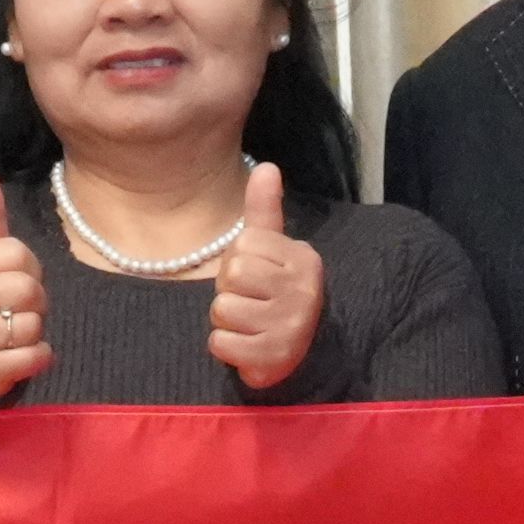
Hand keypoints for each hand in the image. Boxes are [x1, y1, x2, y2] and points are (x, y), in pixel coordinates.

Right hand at [0, 167, 52, 399]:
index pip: (17, 253)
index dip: (28, 268)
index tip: (11, 282)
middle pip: (27, 288)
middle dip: (34, 302)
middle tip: (15, 312)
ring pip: (31, 324)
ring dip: (34, 332)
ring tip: (13, 336)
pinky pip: (36, 356)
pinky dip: (39, 358)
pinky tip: (20, 358)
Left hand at [202, 165, 321, 391]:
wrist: (294, 354)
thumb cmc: (273, 295)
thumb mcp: (271, 249)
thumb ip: (264, 210)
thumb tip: (266, 166)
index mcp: (303, 258)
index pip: (243, 244)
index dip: (237, 262)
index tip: (256, 278)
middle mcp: (303, 290)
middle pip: (232, 275)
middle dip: (229, 291)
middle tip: (250, 303)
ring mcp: (291, 324)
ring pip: (223, 309)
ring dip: (226, 321)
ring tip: (249, 326)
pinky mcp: (274, 356)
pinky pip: (220, 343)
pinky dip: (225, 348)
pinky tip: (246, 347)